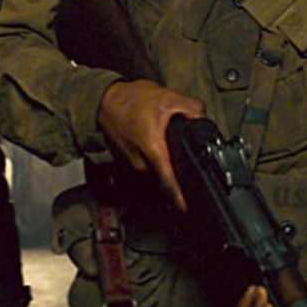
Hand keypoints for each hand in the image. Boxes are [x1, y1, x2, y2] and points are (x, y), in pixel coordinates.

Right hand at [98, 79, 204, 209]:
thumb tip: (203, 119)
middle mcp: (141, 164)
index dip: (180, 199)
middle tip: (189, 160)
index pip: (169, 184)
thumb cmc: (130, 100)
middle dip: (179, 172)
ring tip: (172, 148)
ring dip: (166, 165)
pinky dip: (155, 160)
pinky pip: (146, 167)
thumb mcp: (167, 98)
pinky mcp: (127, 162)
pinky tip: (159, 145)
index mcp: (153, 151)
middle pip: (165, 179)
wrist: (104, 100)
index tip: (188, 208)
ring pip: (156, 173)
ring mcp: (132, 165)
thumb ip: (191, 108)